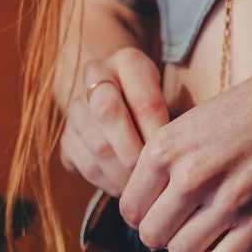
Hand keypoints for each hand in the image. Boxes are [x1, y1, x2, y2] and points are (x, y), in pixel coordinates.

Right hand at [59, 47, 169, 195]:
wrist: (119, 95)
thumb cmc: (159, 104)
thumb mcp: (172, 96)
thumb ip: (178, 119)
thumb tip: (186, 155)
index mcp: (128, 61)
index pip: (144, 99)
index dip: (158, 132)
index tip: (173, 156)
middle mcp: (95, 76)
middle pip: (109, 114)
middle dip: (135, 153)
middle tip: (155, 178)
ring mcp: (75, 107)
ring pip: (95, 144)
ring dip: (121, 174)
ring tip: (143, 190)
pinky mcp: (65, 137)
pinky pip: (82, 163)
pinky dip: (105, 182)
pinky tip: (124, 190)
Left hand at [118, 44, 251, 251]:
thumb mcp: (202, 118)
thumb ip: (173, 158)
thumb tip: (156, 198)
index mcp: (167, 146)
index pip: (130, 208)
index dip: (147, 212)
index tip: (166, 208)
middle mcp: (190, 176)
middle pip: (152, 236)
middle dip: (169, 232)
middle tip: (190, 219)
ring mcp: (226, 202)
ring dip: (196, 246)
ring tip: (215, 225)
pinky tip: (233, 239)